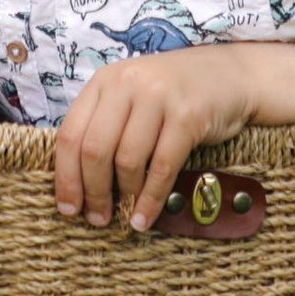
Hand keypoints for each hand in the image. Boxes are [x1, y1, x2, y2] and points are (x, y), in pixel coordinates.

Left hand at [53, 47, 253, 234]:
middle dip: (93, 192)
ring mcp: (158, 97)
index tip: (67, 208)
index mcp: (104, 81)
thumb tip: (77, 182)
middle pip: (95, 149)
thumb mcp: (131, 97)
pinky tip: (145, 217)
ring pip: (127, 160)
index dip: (66, 176)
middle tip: (96, 219)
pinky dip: (151, 199)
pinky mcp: (188, 115)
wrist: (229, 76)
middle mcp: (127, 84)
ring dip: (123, 196)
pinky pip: (162, 167)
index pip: (70, 133)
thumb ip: (104, 126)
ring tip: (123, 216)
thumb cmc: (172, 94)